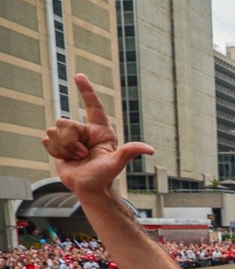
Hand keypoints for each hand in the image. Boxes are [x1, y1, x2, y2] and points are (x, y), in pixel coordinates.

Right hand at [42, 74, 153, 192]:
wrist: (89, 188)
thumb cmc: (104, 176)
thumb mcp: (116, 163)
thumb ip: (129, 152)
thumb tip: (149, 149)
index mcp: (100, 130)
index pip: (93, 106)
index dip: (87, 91)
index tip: (79, 76)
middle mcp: (85, 131)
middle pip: (65, 122)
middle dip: (71, 142)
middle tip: (83, 155)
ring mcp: (71, 137)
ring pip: (54, 131)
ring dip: (64, 149)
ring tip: (76, 158)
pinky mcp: (58, 144)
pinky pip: (46, 140)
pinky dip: (55, 152)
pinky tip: (66, 159)